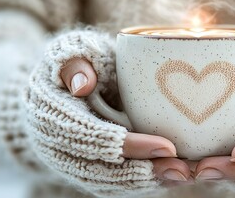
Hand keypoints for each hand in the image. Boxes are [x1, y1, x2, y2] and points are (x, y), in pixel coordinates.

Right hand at [60, 58, 192, 184]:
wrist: (62, 86)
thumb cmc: (75, 63)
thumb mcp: (70, 50)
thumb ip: (75, 63)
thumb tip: (82, 86)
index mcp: (51, 114)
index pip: (94, 136)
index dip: (130, 145)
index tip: (167, 147)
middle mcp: (58, 147)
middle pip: (104, 170)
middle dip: (145, 173)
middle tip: (183, 170)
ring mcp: (71, 162)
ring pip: (109, 183)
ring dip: (147, 183)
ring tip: (183, 176)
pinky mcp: (86, 169)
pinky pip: (113, 184)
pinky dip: (141, 184)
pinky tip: (170, 178)